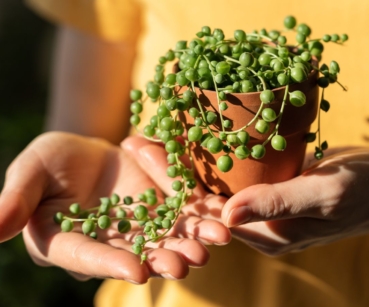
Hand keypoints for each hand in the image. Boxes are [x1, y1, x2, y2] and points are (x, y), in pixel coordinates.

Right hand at [0, 132, 230, 282]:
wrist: (86, 152)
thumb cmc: (51, 162)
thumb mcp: (31, 172)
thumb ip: (16, 199)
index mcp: (71, 241)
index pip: (89, 257)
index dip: (111, 265)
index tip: (136, 272)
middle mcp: (109, 242)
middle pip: (137, 255)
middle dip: (164, 258)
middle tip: (188, 263)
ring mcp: (139, 227)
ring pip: (166, 238)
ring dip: (191, 241)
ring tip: (215, 242)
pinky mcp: (161, 207)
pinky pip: (182, 213)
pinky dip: (201, 216)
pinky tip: (221, 218)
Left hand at [133, 142, 368, 255]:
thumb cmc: (363, 190)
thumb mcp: (326, 195)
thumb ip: (278, 204)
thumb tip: (225, 214)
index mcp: (262, 234)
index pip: (204, 214)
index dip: (171, 185)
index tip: (142, 155)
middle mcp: (253, 223)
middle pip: (199, 199)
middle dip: (165, 171)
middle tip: (133, 141)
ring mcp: (258, 204)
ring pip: (211, 184)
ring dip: (182, 160)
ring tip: (151, 135)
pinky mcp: (265, 186)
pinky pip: (230, 173)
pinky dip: (208, 154)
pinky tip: (189, 135)